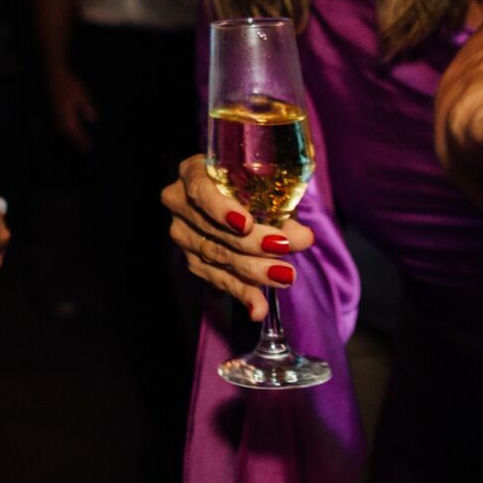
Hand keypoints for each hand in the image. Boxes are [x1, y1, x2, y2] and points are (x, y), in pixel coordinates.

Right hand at [49, 69, 96, 149]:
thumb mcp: (82, 95)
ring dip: (71, 138)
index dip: (83, 140)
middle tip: (86, 147)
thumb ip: (87, 108)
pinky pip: (60, 126)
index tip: (90, 147)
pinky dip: (66, 132)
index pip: (75, 132)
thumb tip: (93, 121)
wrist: (55, 75)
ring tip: (80, 141)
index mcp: (66, 115)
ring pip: (62, 132)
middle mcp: (59, 118)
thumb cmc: (70, 84)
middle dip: (77, 142)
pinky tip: (71, 131)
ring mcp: (55, 115)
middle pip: (68, 135)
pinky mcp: (53, 112)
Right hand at [161, 154, 314, 322]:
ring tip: (285, 275)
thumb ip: (278, 207)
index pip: (200, 191)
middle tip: (287, 246)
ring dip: (254, 270)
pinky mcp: (193, 262)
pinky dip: (242, 294)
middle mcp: (180, 204)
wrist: (231, 198)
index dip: (221, 209)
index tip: (246, 223)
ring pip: (218, 256)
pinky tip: (257, 308)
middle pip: (214, 229)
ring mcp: (184, 235)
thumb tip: (302, 236)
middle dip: (253, 242)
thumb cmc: (247, 183)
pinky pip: (218, 280)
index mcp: (192, 174)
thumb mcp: (260, 185)